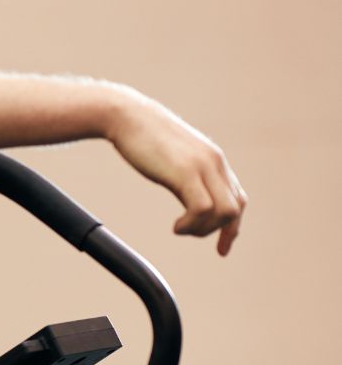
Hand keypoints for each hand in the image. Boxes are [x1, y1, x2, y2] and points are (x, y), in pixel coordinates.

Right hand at [108, 91, 247, 254]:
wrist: (126, 116)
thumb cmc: (141, 135)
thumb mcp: (171, 155)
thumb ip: (184, 171)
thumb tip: (184, 186)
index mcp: (212, 160)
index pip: (237, 199)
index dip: (232, 227)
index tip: (220, 248)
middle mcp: (214, 163)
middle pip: (235, 209)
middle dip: (219, 232)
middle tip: (189, 233)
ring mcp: (202, 167)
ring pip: (224, 212)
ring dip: (203, 229)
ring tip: (180, 228)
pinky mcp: (185, 172)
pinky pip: (203, 209)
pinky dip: (192, 225)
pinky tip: (176, 227)